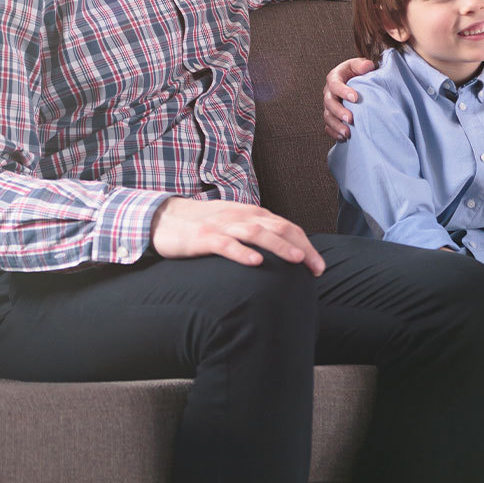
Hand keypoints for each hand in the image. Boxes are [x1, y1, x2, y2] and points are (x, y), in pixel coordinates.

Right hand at [151, 197, 324, 274]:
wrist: (164, 217)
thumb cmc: (205, 225)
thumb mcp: (235, 225)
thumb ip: (258, 234)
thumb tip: (285, 253)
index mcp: (251, 214)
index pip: (286, 227)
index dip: (305, 245)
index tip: (319, 267)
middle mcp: (240, 216)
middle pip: (278, 229)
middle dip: (301, 248)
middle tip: (317, 268)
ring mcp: (222, 226)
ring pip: (256, 233)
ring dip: (278, 246)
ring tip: (296, 260)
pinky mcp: (202, 238)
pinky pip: (225, 244)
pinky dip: (242, 252)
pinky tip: (256, 262)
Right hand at [322, 57, 375, 140]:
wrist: (355, 81)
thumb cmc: (357, 72)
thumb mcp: (359, 65)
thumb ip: (362, 65)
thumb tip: (367, 66)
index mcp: (334, 78)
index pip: (335, 84)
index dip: (343, 91)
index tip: (355, 98)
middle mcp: (329, 92)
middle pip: (329, 103)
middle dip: (339, 112)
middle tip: (351, 119)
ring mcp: (329, 106)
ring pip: (328, 117)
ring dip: (336, 126)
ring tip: (347, 133)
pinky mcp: (331, 116)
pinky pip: (328, 126)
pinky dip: (334, 133)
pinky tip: (343, 138)